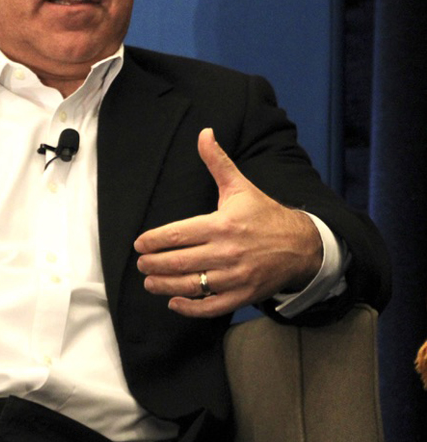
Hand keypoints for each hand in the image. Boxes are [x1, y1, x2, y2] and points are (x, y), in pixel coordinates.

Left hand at [133, 128, 322, 317]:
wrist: (302, 246)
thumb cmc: (265, 214)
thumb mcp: (240, 186)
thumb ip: (217, 162)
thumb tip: (204, 133)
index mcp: (223, 224)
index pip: (179, 234)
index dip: (154, 240)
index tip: (139, 244)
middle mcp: (228, 252)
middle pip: (180, 262)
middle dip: (154, 264)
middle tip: (141, 264)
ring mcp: (236, 277)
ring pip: (193, 285)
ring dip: (165, 286)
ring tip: (149, 282)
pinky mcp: (244, 295)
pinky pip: (212, 307)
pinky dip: (190, 308)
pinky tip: (174, 302)